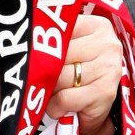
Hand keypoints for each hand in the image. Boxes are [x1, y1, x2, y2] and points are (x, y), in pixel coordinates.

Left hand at [46, 14, 121, 134]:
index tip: (38, 57)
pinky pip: (65, 98)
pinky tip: (59, 107)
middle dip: (45, 71)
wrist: (101, 108)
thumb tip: (26, 41)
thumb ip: (56, 40)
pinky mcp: (104, 93)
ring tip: (53, 94)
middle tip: (42, 79)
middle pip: (58, 54)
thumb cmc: (82, 73)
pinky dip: (55, 106)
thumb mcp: (73, 48)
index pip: (59, 31)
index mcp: (97, 26)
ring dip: (49, 90)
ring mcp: (108, 68)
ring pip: (60, 76)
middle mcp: (107, 44)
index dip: (43, 47)